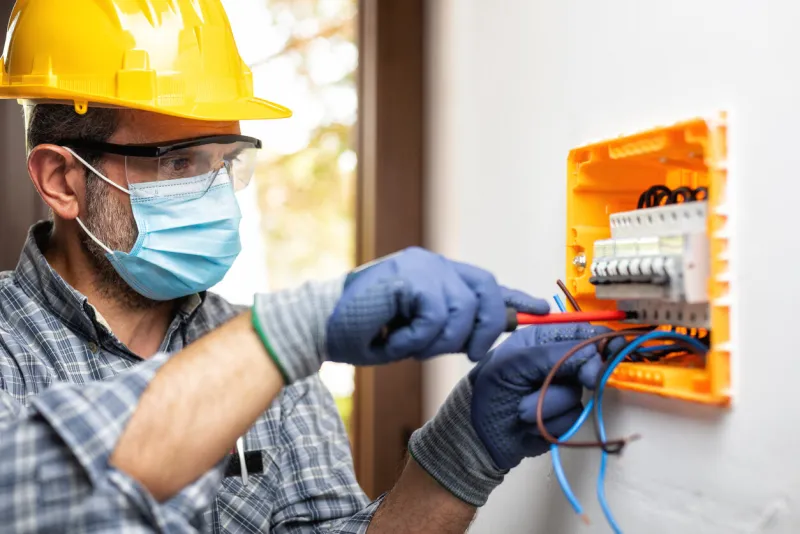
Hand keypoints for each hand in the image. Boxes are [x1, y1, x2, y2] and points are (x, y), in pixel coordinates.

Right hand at [325, 247, 548, 364]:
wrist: (320, 328)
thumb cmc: (364, 333)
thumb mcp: (418, 335)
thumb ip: (451, 329)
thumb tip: (486, 337)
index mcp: (436, 275)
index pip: (485, 283)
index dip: (514, 298)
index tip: (541, 310)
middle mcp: (432, 264)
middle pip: (486, 290)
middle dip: (485, 329)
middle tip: (471, 355)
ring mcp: (420, 266)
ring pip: (462, 309)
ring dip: (438, 341)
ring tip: (407, 345)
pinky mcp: (408, 275)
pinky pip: (435, 315)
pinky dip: (417, 338)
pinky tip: (394, 338)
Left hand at [469, 323, 611, 469]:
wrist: (478, 435)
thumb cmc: (488, 391)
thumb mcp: (513, 365)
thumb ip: (552, 355)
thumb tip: (592, 353)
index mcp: (541, 341)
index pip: (579, 333)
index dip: (599, 340)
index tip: (614, 348)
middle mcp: (555, 362)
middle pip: (588, 363)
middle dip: (582, 373)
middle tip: (584, 379)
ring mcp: (561, 390)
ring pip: (578, 394)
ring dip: (548, 403)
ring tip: (521, 408)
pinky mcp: (565, 416)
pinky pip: (572, 417)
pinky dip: (550, 422)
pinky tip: (530, 424)